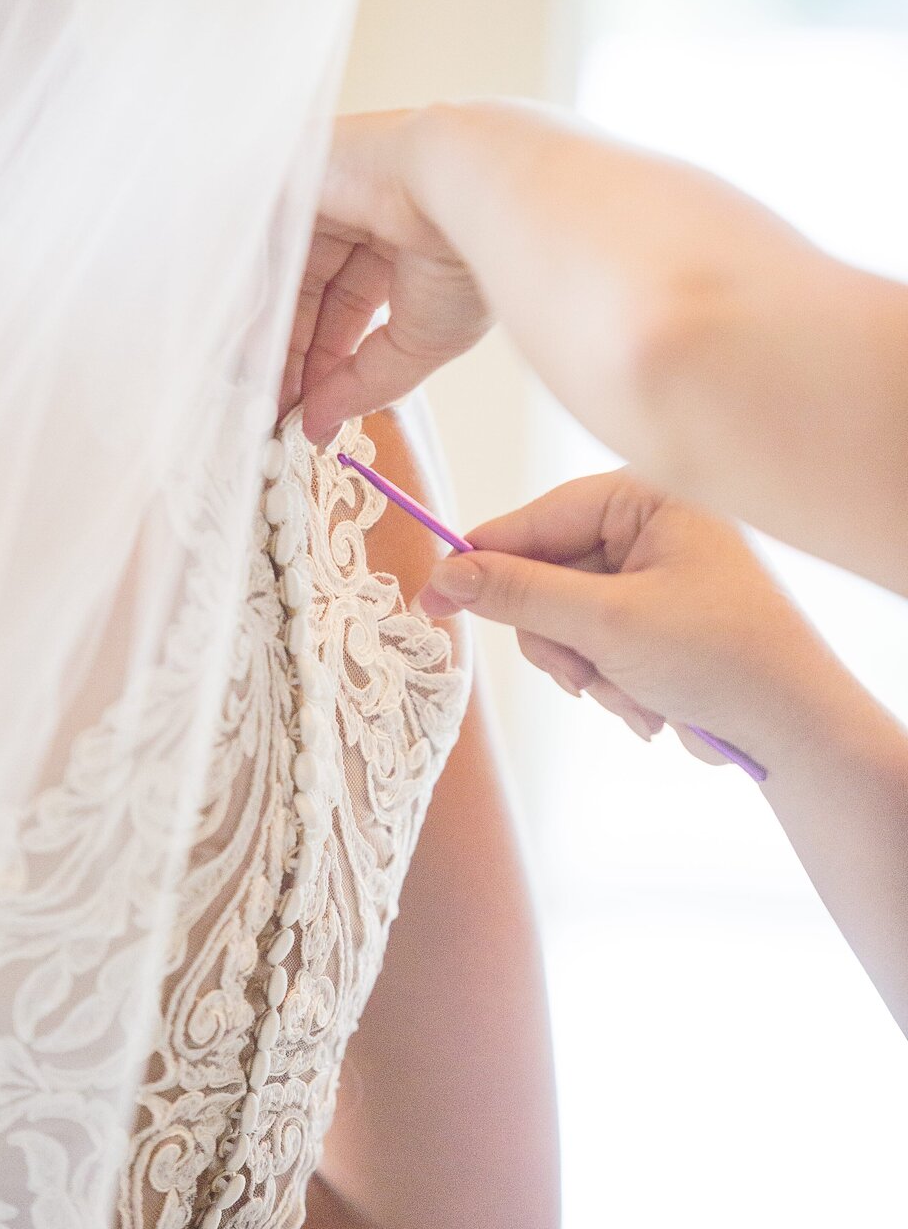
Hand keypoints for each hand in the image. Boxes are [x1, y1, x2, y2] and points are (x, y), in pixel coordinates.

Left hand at [283, 109, 492, 439]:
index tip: (303, 413)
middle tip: (273, 408)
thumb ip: (365, 385)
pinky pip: (259, 240)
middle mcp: (359, 212)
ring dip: (267, 332)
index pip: (341, 310)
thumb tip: (321, 427)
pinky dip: (251, 293)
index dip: (321, 363)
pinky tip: (250, 341)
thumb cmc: (466, 259)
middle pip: (305, 293)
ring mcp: (324, 186)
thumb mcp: (418, 343)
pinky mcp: (289, 169)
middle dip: (290, 355)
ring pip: (280, 270)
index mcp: (399, 242)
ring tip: (260, 387)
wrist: (468, 190)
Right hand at [417, 470, 845, 770]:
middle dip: (559, 637)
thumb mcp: (606, 623)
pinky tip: (647, 702)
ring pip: (565, 618)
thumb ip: (520, 593)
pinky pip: (595, 643)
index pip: (537, 519)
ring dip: (585, 667)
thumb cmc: (719, 658)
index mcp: (649, 497)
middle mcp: (652, 526)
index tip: (431, 601)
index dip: (481, 561)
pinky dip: (609, 679)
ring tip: (629, 694)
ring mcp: (657, 574)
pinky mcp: (660, 619)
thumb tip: (445, 575)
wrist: (799, 731)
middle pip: (546, 574)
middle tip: (582, 672)